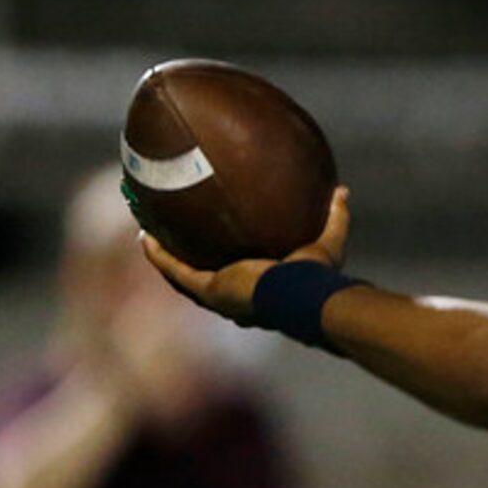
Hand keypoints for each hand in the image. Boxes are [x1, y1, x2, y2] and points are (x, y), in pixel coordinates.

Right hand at [141, 187, 350, 323]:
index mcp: (261, 289)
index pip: (238, 277)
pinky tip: (145, 236)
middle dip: (188, 260)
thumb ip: (335, 217)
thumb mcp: (328, 241)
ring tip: (150, 235)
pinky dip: (159, 255)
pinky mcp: (208, 291)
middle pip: (204, 278)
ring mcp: (219, 297)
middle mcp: (236, 298)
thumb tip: (342, 190)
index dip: (224, 263)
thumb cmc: (318, 276)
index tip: (217, 244)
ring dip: (165, 257)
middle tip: (174, 236)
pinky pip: (175, 270)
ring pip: (183, 277)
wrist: (302, 295)